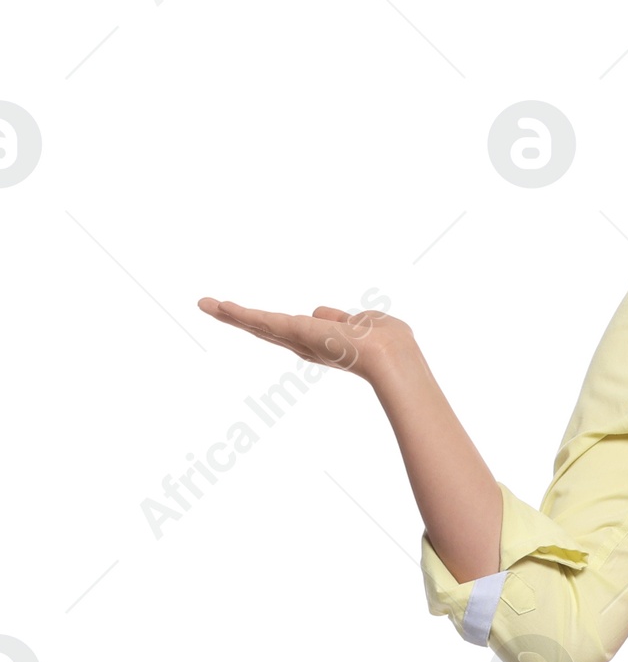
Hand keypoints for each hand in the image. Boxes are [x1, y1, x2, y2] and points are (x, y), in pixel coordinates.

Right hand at [196, 296, 415, 385]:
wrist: (389, 356)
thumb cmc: (387, 342)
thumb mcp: (362, 323)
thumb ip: (340, 318)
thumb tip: (321, 313)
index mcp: (322, 343)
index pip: (290, 332)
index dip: (270, 324)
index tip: (248, 317)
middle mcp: (305, 345)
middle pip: (264, 330)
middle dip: (238, 319)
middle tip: (210, 307)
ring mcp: (297, 340)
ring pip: (258, 325)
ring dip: (230, 314)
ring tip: (205, 304)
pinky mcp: (293, 331)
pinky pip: (261, 320)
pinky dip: (239, 314)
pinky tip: (217, 306)